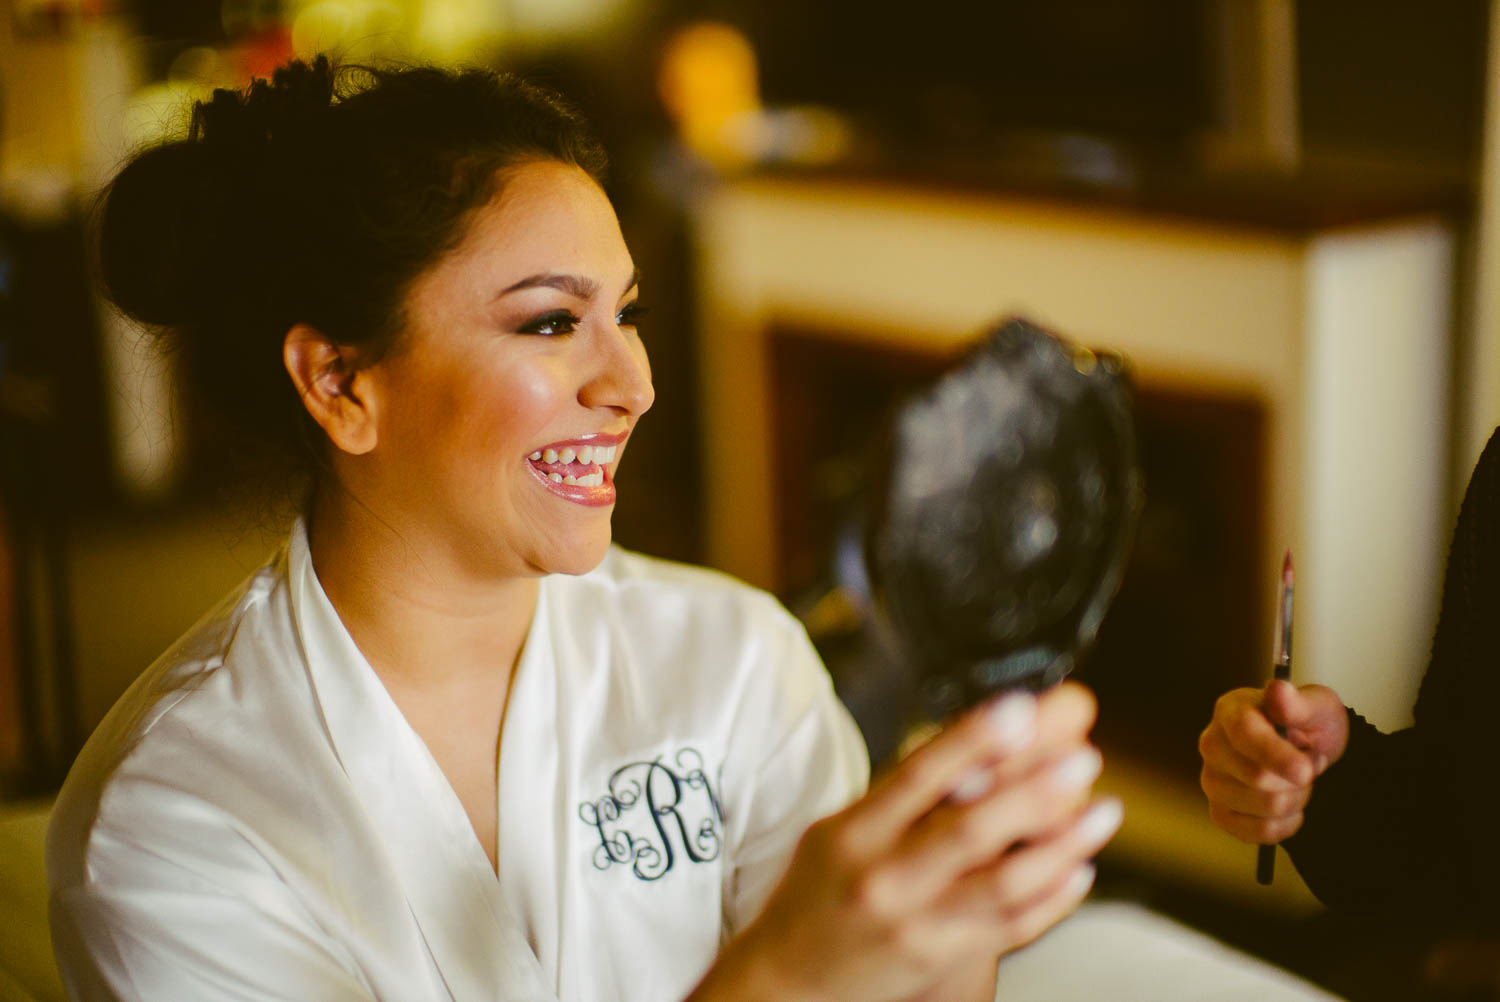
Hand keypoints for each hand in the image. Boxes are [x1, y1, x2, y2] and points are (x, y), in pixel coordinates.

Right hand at [693, 683, 1121, 1001]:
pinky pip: (1011, 928)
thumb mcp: (842, 829)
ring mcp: (917, 924)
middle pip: (970, 830)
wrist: (791, 982)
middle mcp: (884, 878)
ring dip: (1061, 844)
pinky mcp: (943, 959)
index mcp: (854, 832)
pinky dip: (1053, 898)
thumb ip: (905, 794)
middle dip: (1034, 791)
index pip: (918, 774)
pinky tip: (1080, 867)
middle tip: (1082, 758)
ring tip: (1105, 810)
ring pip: (1003, 884)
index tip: (1018, 708)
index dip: (972, 739)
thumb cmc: (820, 893)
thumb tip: (980, 748)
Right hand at [1198, 680, 1348, 844]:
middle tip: (1309, 764)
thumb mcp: (1317, 707)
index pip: (1243, 733)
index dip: (1276, 755)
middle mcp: (1212, 745)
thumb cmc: (1308, 726)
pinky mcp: (1220, 812)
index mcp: (1230, 711)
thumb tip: (1278, 690)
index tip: (1306, 769)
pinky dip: (1287, 824)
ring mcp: (1212, 780)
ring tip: (1297, 782)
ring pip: (1265, 807)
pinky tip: (1289, 805)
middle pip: (1257, 778)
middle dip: (1298, 779)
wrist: (1309, 756)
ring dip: (1296, 800)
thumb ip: (1298, 703)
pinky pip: (1259, 832)